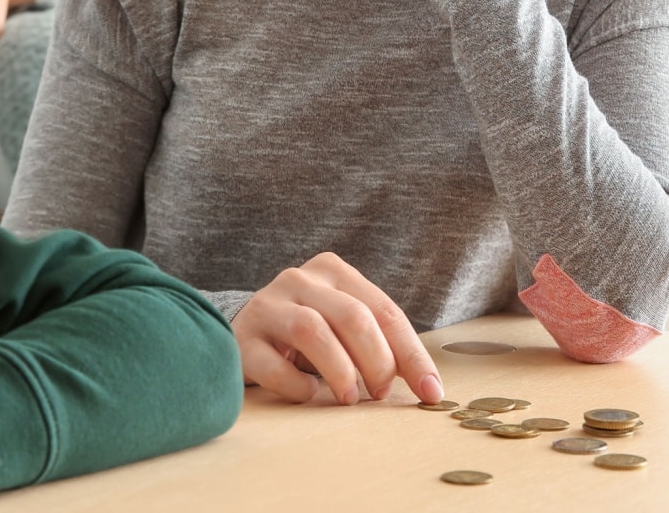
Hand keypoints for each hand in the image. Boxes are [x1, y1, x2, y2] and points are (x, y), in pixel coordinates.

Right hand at [231, 252, 442, 405]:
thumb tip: (426, 384)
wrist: (239, 331)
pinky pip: (274, 364)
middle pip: (352, 316)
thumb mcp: (342, 324)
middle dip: (377, 362)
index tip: (430, 391)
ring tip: (349, 397)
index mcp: (332, 270)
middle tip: (380, 393)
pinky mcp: (243, 338)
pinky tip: (308, 394)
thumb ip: (377, 340)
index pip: (383, 310)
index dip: (411, 354)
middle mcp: (299, 279)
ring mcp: (267, 305)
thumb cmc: (304, 334)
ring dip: (341, 371)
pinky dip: (298, 386)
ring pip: (312, 330)